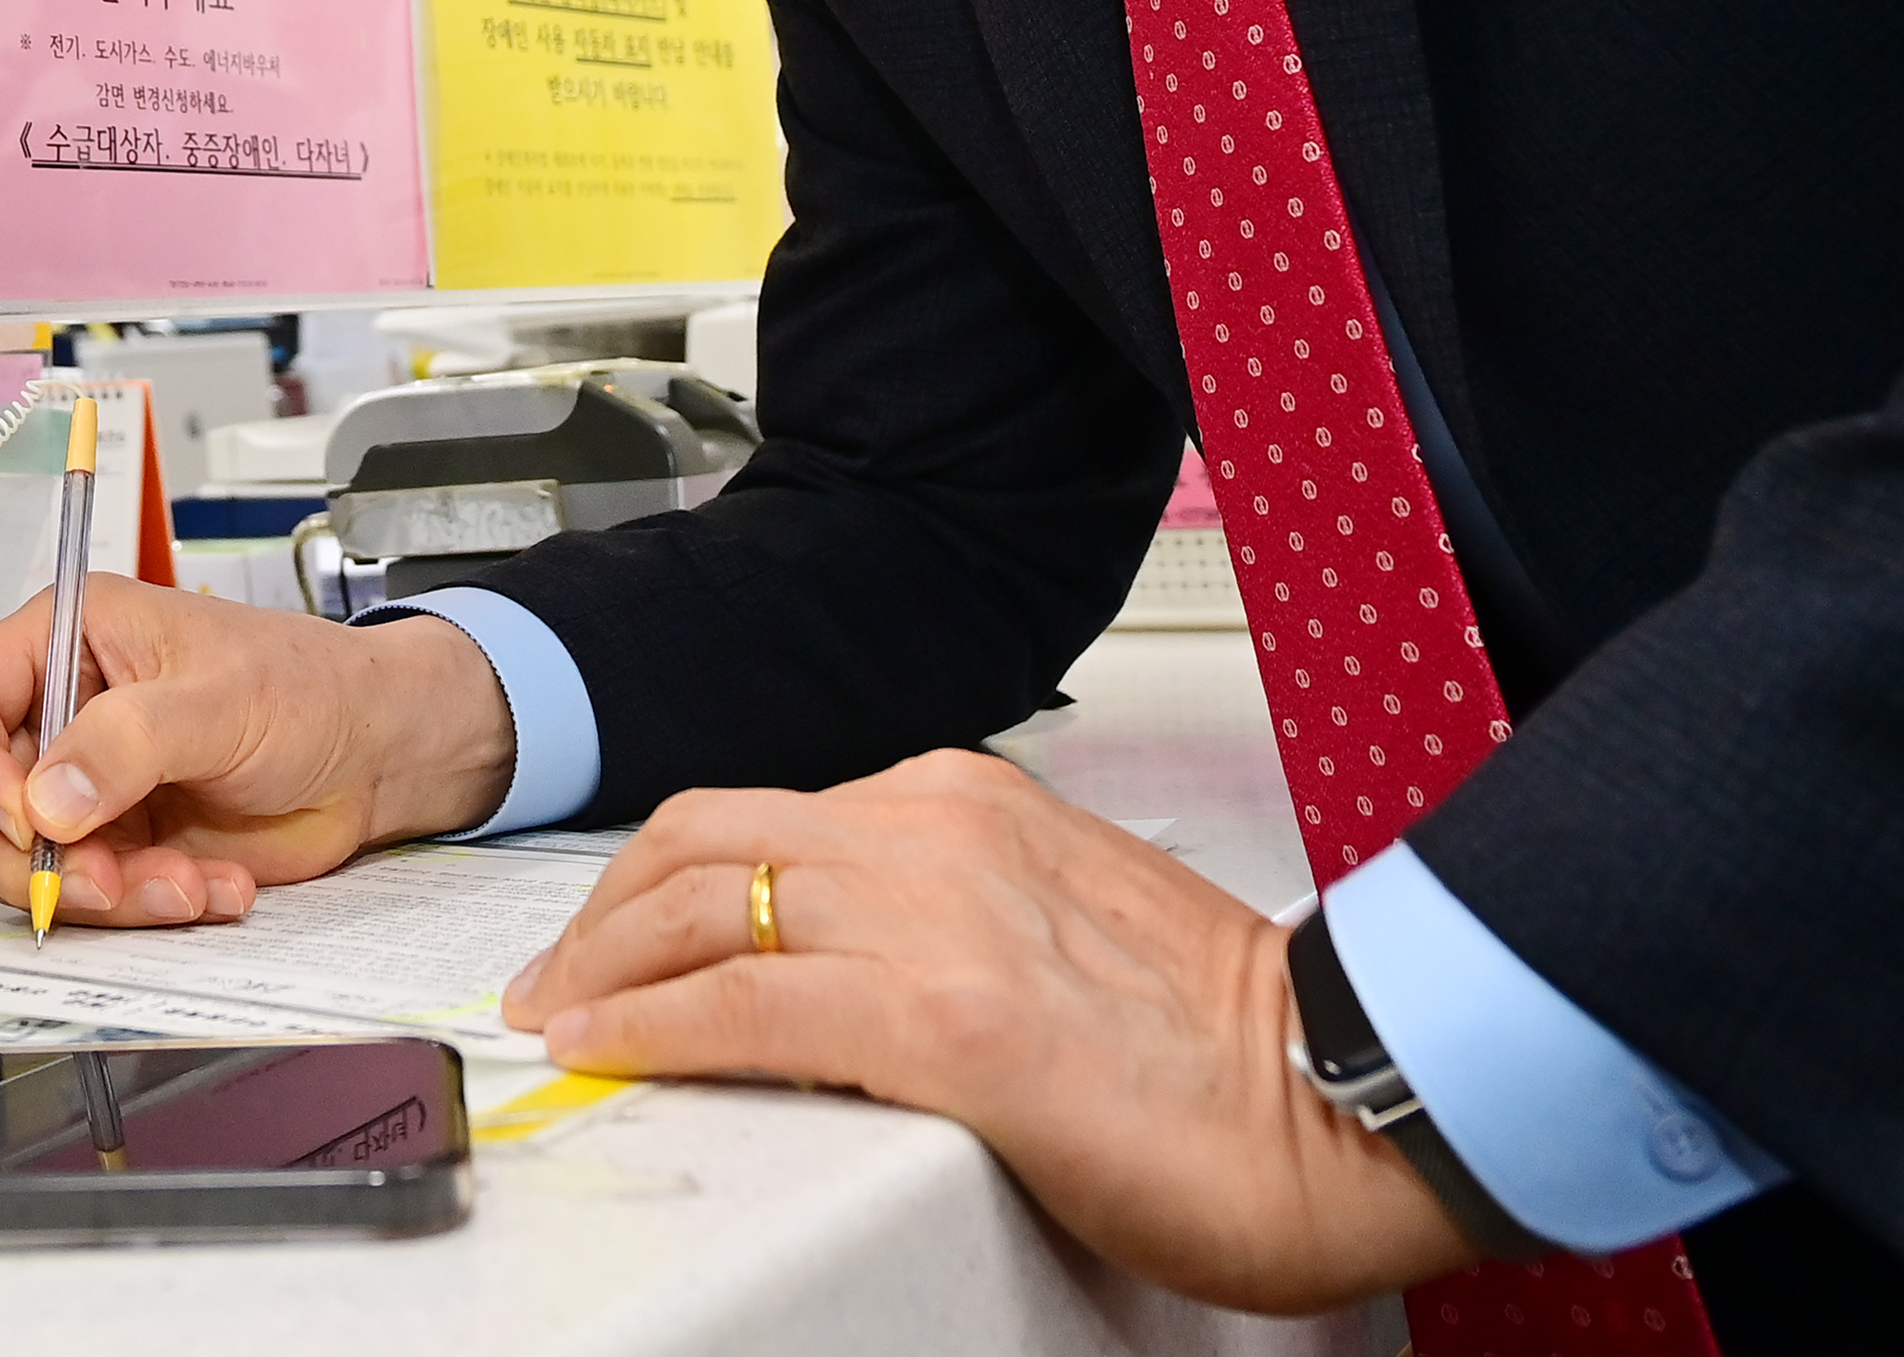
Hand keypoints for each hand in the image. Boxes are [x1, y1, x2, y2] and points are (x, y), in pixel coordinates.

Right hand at [0, 577, 514, 925]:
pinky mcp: (121, 844)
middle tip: (105, 881)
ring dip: (105, 893)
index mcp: (66, 639)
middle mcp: (62, 712)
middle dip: (39, 857)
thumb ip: (127, 741)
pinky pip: (93, 897)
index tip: (25, 820)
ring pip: (33, 862)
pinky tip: (213, 888)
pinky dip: (147, 907)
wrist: (377, 756)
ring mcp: (88, 785)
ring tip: (187, 885)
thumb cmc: (310, 688)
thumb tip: (46, 799)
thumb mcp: (219, 700)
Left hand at [499, 752, 1480, 1312]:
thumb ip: (947, 914)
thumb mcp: (1059, 927)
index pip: (765, 818)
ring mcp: (933, 917)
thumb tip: (843, 968)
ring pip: (703, 910)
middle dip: (602, 914)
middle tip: (554, 980)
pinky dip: (648, 1025)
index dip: (663, 879)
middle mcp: (937, 830)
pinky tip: (606, 1051)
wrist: (1348, 1100)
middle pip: (703, 841)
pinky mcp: (939, 1020)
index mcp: (968, 803)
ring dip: (603, 968)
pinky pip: (741, 1005)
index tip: (616, 934)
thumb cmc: (1231, 1049)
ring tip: (561, 1020)